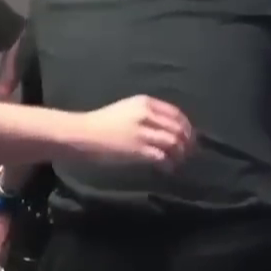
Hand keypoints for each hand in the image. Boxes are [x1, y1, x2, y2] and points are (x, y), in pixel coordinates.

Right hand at [76, 95, 195, 164]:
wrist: (82, 134)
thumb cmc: (102, 122)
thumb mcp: (127, 109)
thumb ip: (147, 114)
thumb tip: (167, 127)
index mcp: (145, 102)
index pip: (176, 113)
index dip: (186, 126)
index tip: (189, 136)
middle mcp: (147, 114)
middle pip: (178, 127)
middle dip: (187, 141)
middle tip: (189, 152)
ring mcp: (143, 132)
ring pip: (173, 142)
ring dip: (180, 153)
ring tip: (178, 161)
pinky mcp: (137, 149)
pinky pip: (161, 156)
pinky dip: (168, 163)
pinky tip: (167, 168)